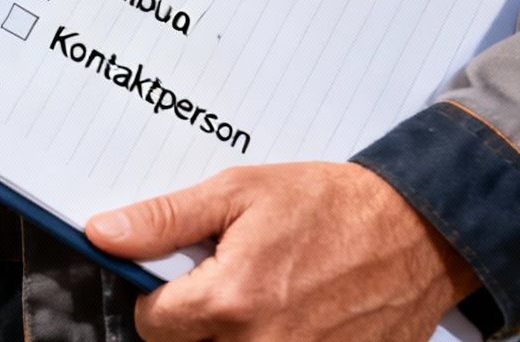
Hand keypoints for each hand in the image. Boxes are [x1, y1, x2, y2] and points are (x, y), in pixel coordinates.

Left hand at [86, 162, 479, 341]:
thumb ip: (163, 220)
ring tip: (261, 298)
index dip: (157, 297)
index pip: (151, 325)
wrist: (416, 232)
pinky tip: (292, 314)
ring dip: (231, 335)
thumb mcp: (237, 192)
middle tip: (226, 282)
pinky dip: (273, 341)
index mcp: (231, 301)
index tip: (180, 277)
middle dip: (194, 320)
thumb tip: (104, 234)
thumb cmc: (329, 206)